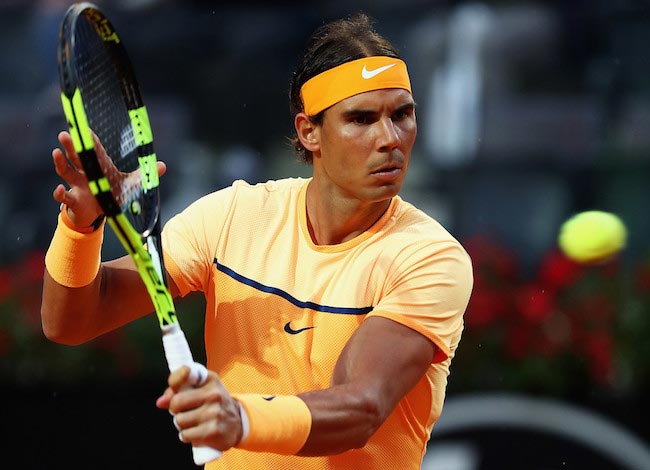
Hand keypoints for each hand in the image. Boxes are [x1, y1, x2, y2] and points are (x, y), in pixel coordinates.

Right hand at [51, 130, 166, 228]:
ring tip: (56, 152)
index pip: (94, 151)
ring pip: (66, 172)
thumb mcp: (130, 185)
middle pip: (77, 157)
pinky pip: (65, 197)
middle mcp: (86, 174)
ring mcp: (78, 186)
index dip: (90, 141)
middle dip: (71, 146)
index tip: (84, 129)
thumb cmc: (114, 194)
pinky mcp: (75, 201)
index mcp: (100, 167)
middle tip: (65, 133)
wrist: (101, 214)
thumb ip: (143, 176)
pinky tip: (58, 190)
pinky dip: (60, 194)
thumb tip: (162, 165)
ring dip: (60, 163)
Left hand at [156, 366, 243, 451]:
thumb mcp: (201, 390)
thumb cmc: (213, 404)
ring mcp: (214, 412)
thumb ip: (178, 392)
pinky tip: (198, 432)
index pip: (185, 373)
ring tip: (195, 422)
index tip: (175, 388)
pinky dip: (187, 436)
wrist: (238, 423)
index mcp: (210, 379)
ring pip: (179, 421)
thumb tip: (160, 402)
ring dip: (182, 425)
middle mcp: (214, 394)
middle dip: (176, 409)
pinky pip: (185, 435)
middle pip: (176, 402)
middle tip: (186, 411)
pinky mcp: (213, 431)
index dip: (175, 381)